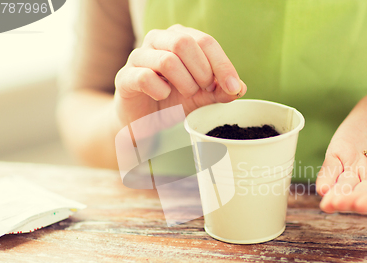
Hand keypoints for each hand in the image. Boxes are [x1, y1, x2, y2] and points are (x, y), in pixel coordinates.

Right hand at [113, 24, 246, 125]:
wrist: (144, 121)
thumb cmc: (173, 102)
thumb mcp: (202, 97)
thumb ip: (220, 91)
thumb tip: (240, 88)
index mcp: (180, 37)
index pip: (206, 41)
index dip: (223, 65)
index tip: (233, 88)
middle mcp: (158, 40)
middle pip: (185, 43)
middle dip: (201, 72)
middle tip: (203, 90)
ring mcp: (139, 56)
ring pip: (167, 60)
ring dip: (184, 83)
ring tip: (185, 94)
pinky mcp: (125, 76)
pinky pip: (146, 77)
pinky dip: (161, 91)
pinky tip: (163, 96)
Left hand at [316, 92, 366, 212]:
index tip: (360, 205)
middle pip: (360, 194)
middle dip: (348, 201)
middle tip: (336, 204)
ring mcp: (355, 168)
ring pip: (343, 186)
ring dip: (334, 195)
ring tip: (326, 204)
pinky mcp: (340, 155)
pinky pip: (330, 169)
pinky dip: (325, 179)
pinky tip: (321, 188)